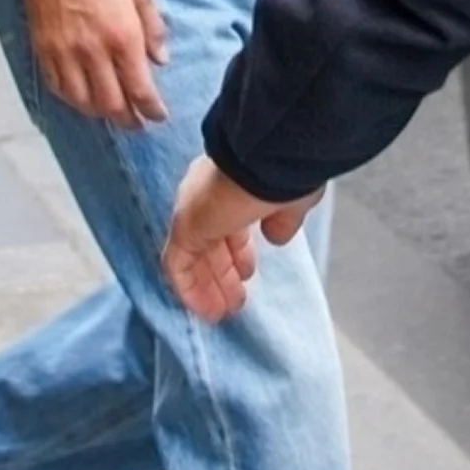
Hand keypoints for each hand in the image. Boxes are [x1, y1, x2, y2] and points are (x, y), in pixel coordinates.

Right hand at [2, 0, 168, 128]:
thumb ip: (153, 27)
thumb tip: (160, 60)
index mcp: (122, 36)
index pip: (140, 89)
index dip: (151, 109)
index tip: (159, 116)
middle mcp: (93, 52)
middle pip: (112, 104)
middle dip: (128, 120)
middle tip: (138, 124)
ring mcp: (65, 54)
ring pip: (83, 102)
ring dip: (101, 115)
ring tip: (112, 115)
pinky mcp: (43, 50)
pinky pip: (58, 87)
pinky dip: (73, 101)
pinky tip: (82, 100)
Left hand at [163, 155, 324, 320]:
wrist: (270, 158)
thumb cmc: (286, 173)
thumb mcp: (290, 201)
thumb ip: (281, 220)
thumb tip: (276, 237)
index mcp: (232, 186)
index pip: (228, 225)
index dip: (238, 253)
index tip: (247, 274)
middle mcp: (207, 197)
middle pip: (210, 244)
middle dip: (223, 274)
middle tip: (235, 300)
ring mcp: (193, 212)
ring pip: (194, 258)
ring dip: (208, 288)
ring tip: (222, 312)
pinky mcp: (184, 228)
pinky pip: (179, 266)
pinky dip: (191, 291)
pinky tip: (207, 311)